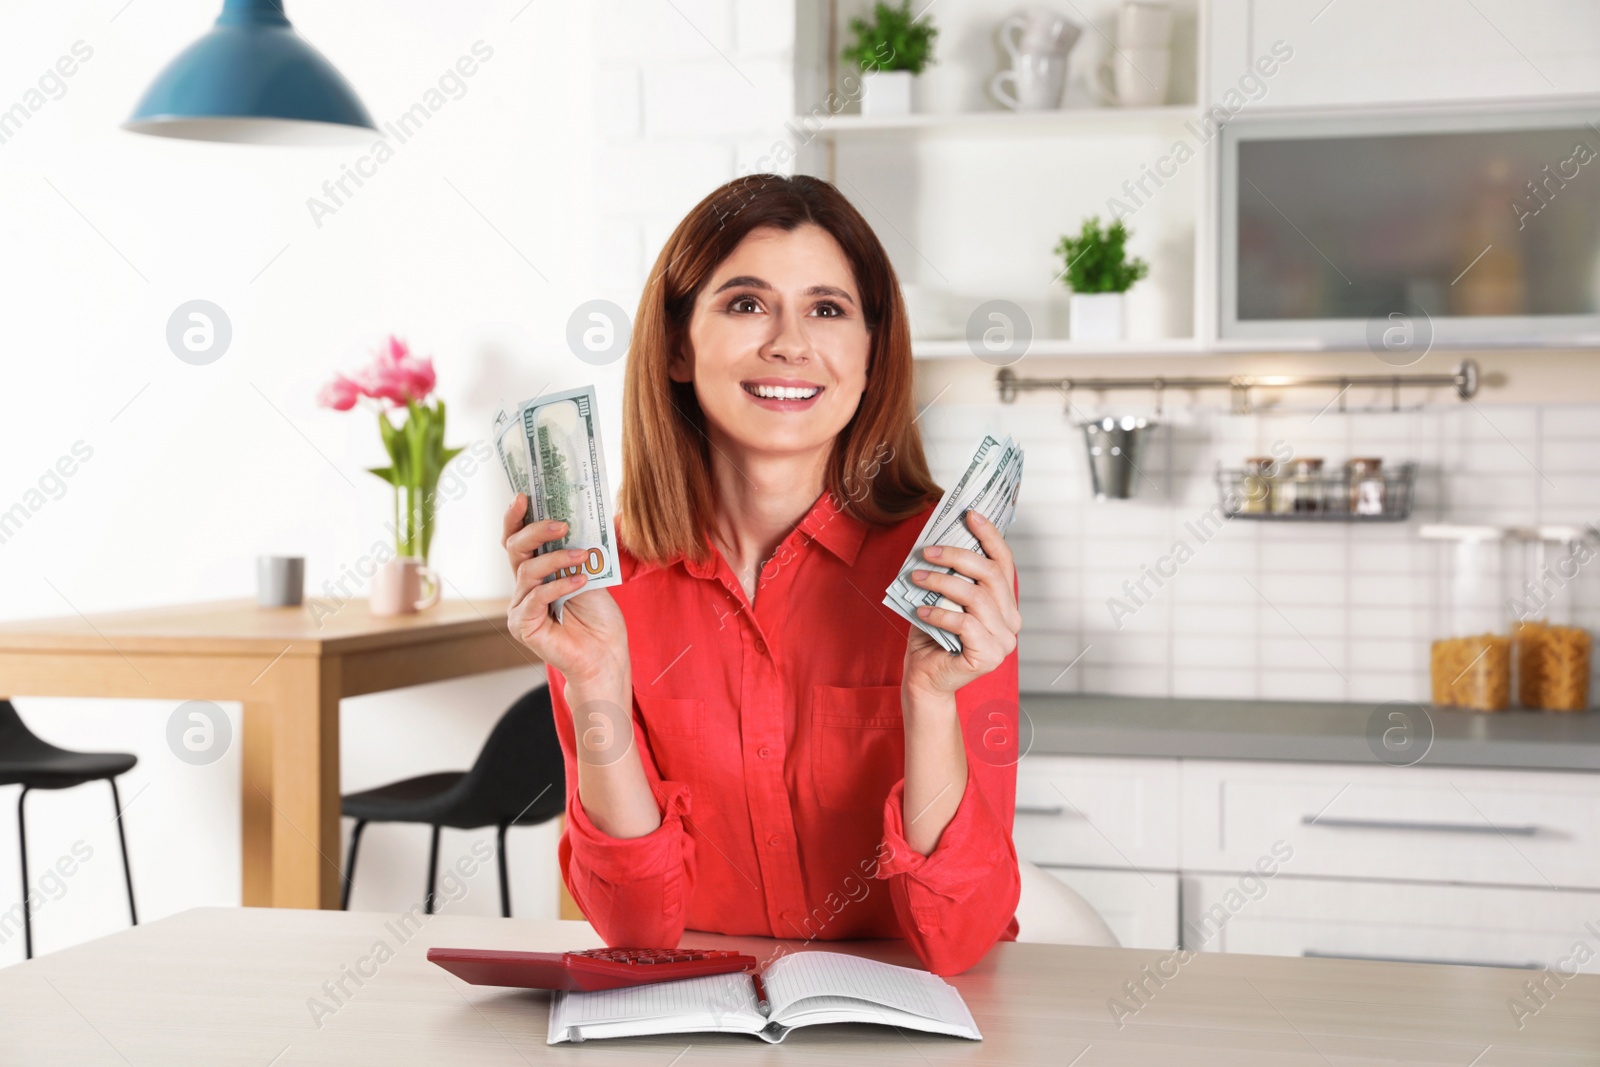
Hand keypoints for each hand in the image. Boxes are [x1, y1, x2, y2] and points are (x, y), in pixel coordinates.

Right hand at [502, 494, 629, 687]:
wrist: (605, 653)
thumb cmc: (598, 617)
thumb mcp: (590, 573)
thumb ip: (578, 551)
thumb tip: (578, 518)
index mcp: (535, 571)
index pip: (516, 539)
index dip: (516, 517)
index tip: (524, 496)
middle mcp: (522, 587)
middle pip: (514, 549)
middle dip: (535, 530)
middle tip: (562, 524)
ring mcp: (520, 606)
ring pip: (527, 571)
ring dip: (557, 558)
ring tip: (583, 556)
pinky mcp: (523, 624)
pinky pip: (536, 597)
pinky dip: (559, 586)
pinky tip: (580, 582)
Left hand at [901, 510, 1020, 697]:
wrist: (924, 680)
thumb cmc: (931, 636)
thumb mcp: (941, 598)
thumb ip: (950, 575)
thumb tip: (939, 540)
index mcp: (1005, 604)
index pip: (1004, 563)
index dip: (989, 536)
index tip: (970, 514)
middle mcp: (1011, 621)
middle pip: (990, 575)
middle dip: (957, 556)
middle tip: (928, 551)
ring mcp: (1004, 641)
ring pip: (976, 596)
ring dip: (942, 582)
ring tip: (917, 578)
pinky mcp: (989, 657)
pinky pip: (965, 623)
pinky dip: (940, 613)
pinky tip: (921, 610)